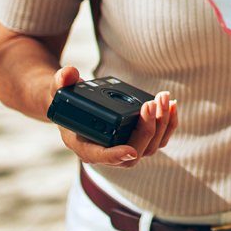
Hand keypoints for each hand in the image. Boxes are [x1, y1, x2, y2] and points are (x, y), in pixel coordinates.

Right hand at [51, 66, 177, 167]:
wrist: (78, 105)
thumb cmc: (68, 100)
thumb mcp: (59, 91)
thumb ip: (60, 82)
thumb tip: (69, 73)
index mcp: (84, 145)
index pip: (100, 157)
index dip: (115, 156)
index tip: (129, 151)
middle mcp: (107, 151)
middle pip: (134, 151)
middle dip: (146, 129)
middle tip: (150, 104)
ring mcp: (125, 147)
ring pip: (151, 146)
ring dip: (161, 124)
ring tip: (163, 98)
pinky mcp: (139, 138)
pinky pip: (159, 138)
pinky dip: (169, 123)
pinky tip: (172, 105)